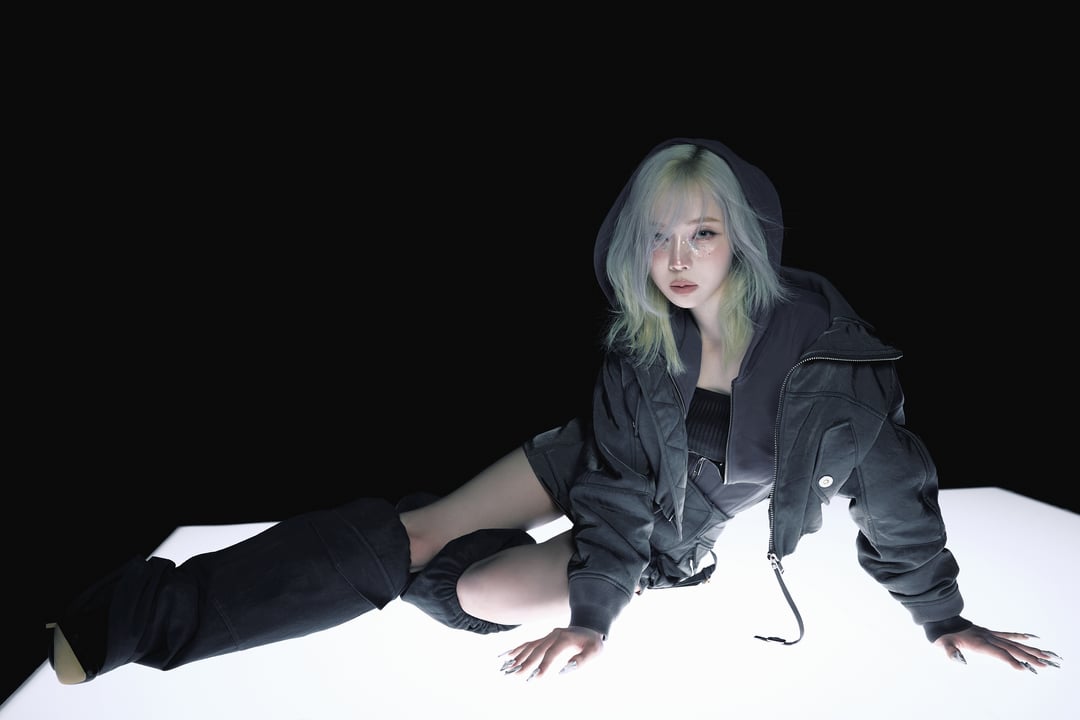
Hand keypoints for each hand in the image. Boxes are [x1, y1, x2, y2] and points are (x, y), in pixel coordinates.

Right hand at [499, 626, 603, 680]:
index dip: (544, 665)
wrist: (588, 627)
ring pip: (530, 646)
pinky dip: (518, 649)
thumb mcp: (594, 650)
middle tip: (517, 675)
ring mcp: (547, 636)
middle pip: (537, 649)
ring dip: (519, 657)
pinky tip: (508, 656)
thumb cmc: (592, 642)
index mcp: (565, 638)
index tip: (536, 677)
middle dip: (527, 663)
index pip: (551, 653)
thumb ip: (583, 659)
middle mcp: (553, 635)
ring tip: (509, 668)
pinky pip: (529, 643)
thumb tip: (566, 668)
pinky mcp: (544, 639)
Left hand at [934, 625, 1061, 672]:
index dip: (1010, 661)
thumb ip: (951, 652)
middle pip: (1012, 649)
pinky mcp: (989, 633)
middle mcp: (988, 638)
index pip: (998, 653)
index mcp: (979, 643)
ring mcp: (990, 635)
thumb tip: (960, 660)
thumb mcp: (943, 645)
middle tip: (1046, 665)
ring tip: (1046, 656)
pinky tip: (1032, 639)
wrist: (941, 619)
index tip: (1023, 668)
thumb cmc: (942, 635)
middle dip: (1029, 658)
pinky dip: (1020, 637)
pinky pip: (1007, 635)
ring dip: (1030, 650)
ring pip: (1014, 643)